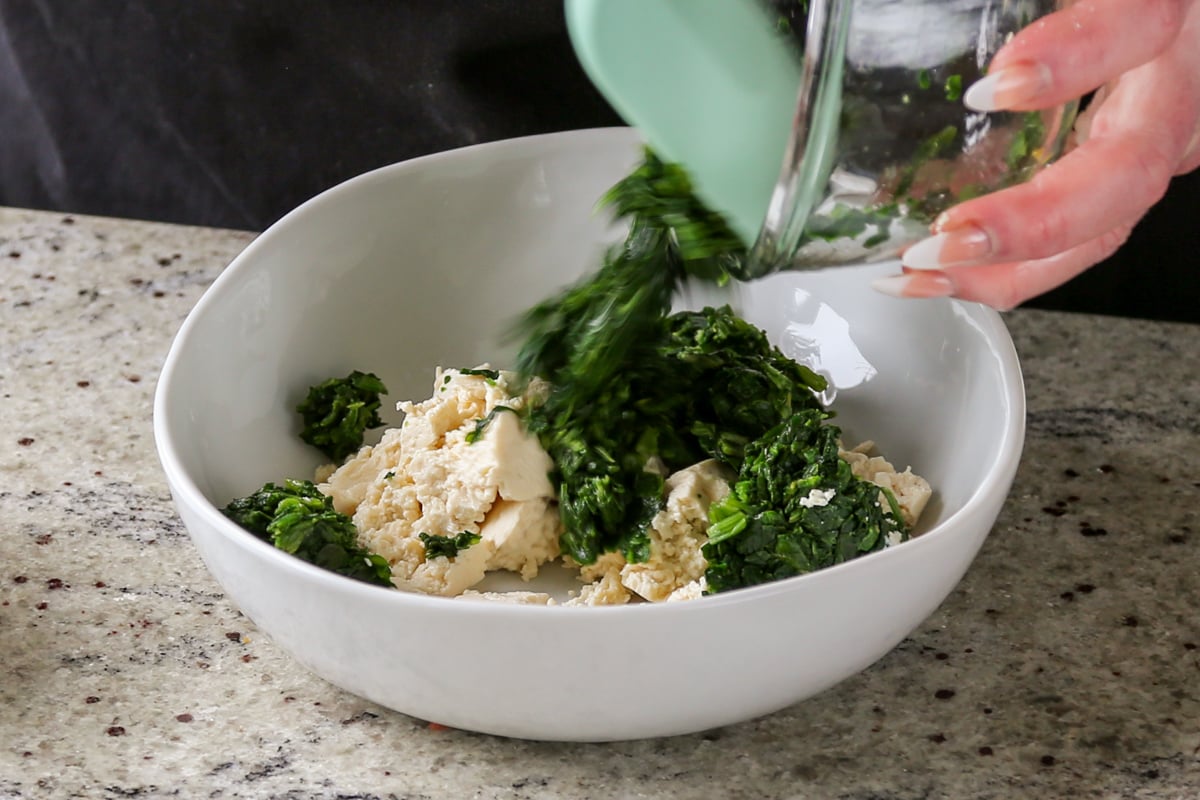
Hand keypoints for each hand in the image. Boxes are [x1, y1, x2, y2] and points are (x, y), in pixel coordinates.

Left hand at [872, 0, 1199, 308]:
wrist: (1173, 8)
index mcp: (1171, 11)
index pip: (1140, 24)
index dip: (1077, 57)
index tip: (997, 84)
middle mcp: (1179, 86)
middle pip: (1127, 173)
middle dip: (1034, 220)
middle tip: (947, 236)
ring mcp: (1163, 136)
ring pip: (1102, 227)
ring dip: (1007, 266)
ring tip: (920, 273)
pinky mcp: (1130, 163)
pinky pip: (1077, 234)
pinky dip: (1005, 265)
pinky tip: (935, 271)